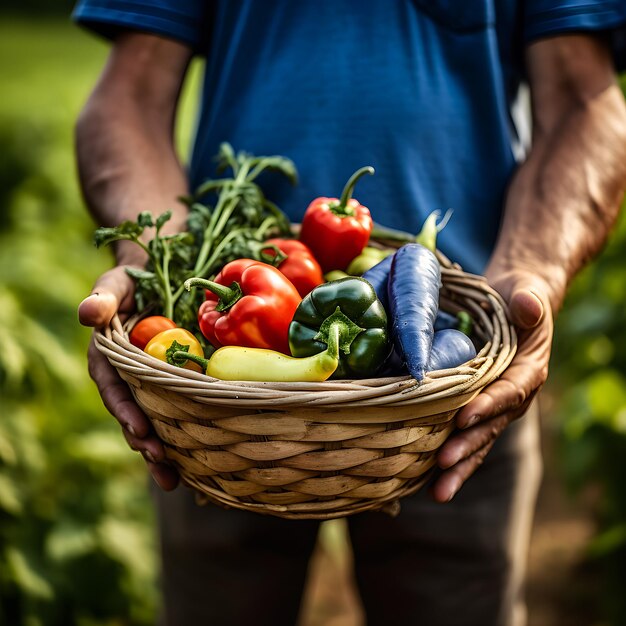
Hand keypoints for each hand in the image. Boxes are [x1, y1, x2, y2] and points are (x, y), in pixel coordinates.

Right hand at [78, 266, 178, 489]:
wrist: (158, 276)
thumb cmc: (134, 280)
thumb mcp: (117, 283)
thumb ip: (103, 297)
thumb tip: (87, 313)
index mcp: (109, 359)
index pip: (114, 389)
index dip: (125, 410)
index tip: (140, 429)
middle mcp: (129, 377)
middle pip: (134, 414)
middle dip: (146, 442)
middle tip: (162, 465)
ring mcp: (153, 383)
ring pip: (157, 421)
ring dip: (165, 450)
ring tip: (178, 479)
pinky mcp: (176, 382)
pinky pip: (181, 409)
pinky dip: (190, 433)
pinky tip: (204, 459)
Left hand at [431, 269, 552, 501]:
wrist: (511, 305)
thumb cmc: (519, 297)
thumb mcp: (528, 294)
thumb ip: (530, 302)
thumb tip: (527, 306)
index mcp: (528, 370)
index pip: (510, 391)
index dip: (490, 405)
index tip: (465, 417)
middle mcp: (513, 395)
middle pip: (491, 425)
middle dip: (468, 446)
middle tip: (444, 464)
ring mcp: (494, 406)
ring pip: (477, 440)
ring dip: (459, 465)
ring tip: (438, 491)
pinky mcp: (476, 407)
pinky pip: (464, 435)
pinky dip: (450, 457)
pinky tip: (428, 480)